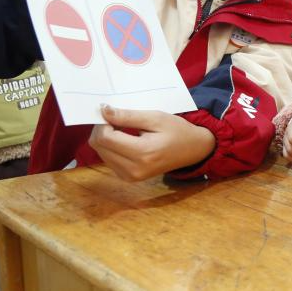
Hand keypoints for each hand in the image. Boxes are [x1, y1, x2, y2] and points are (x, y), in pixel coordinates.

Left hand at [88, 106, 215, 181]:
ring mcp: (130, 176)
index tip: (111, 111)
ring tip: (122, 128)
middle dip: (102, 129)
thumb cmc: (177, 130)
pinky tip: (123, 140)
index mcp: (142, 153)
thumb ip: (128, 116)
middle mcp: (133, 169)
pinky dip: (110, 147)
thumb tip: (103, 111)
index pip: (105, 138)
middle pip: (99, 146)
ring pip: (100, 153)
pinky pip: (108, 160)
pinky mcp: (128, 178)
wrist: (192, 150)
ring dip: (105, 138)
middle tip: (115, 118)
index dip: (103, 122)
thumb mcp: (155, 118)